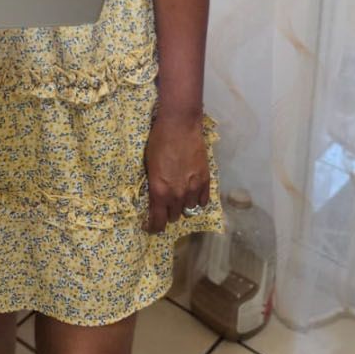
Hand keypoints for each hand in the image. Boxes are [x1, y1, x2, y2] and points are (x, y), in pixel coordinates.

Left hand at [142, 112, 209, 233]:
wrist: (179, 126)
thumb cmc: (158, 141)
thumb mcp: (148, 165)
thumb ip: (153, 184)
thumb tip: (155, 196)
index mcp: (159, 192)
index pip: (158, 222)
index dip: (153, 227)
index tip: (150, 227)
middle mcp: (177, 195)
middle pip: (173, 217)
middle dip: (167, 213)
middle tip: (164, 204)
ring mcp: (193, 189)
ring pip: (188, 210)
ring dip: (182, 206)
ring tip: (179, 196)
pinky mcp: (205, 181)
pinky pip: (203, 201)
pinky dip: (197, 200)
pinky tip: (193, 194)